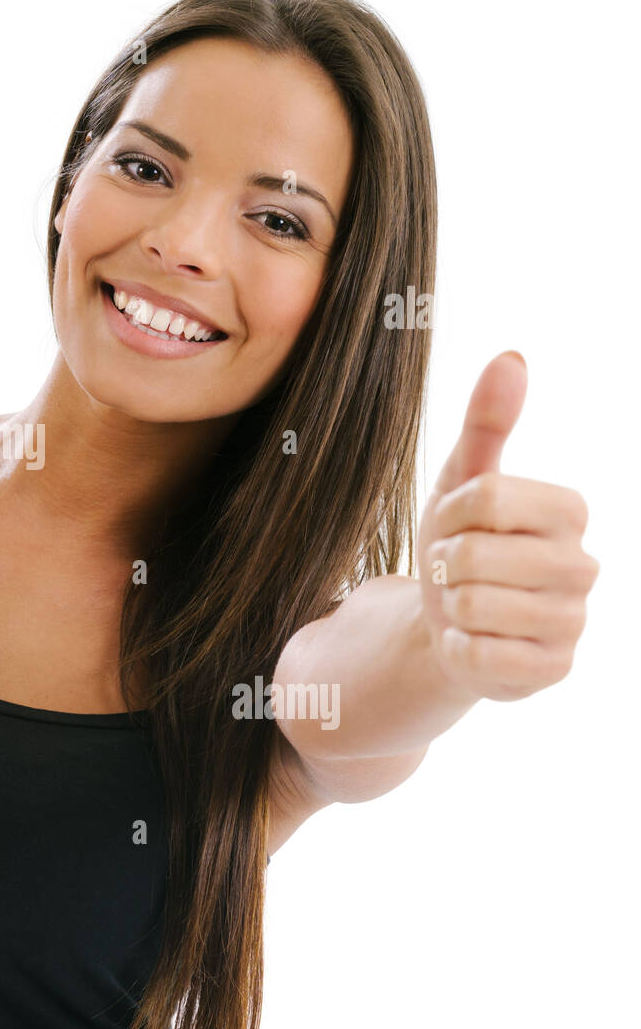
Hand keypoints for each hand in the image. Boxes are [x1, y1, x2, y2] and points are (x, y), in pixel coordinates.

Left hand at [417, 351, 597, 701]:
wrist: (448, 622)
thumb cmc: (460, 544)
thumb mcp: (462, 481)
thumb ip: (487, 422)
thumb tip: (511, 356)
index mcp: (569, 510)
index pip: (486, 496)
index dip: (451, 514)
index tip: (458, 526)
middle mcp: (584, 565)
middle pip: (474, 554)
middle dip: (445, 564)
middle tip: (457, 572)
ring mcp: (572, 622)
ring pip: (473, 606)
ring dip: (449, 607)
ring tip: (466, 604)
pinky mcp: (552, 672)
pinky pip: (479, 655)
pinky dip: (457, 648)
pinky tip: (472, 642)